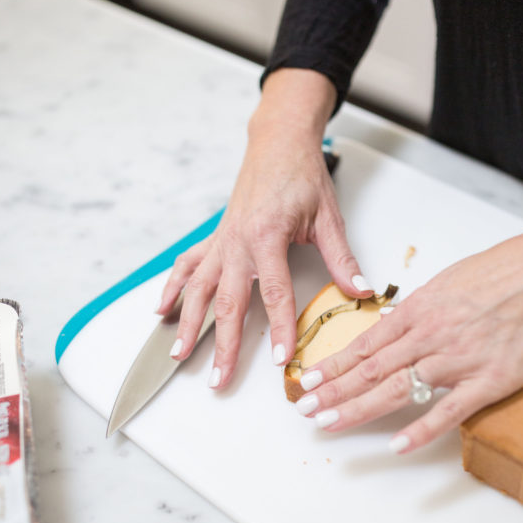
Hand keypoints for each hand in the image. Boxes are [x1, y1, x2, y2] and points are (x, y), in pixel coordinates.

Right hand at [156, 70, 370, 387]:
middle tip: (218, 378)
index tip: (278, 359)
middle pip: (228, 301)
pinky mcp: (214, 238)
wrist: (278, 143)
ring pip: (199, 289)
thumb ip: (342, 259)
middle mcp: (238, 241)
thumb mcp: (328, 217)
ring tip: (177, 355)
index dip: (277, 327)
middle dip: (221, 344)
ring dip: (187, 324)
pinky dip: (172, 288)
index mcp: (268, 236)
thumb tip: (360, 292)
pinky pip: (187, 266)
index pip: (274, 292)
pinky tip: (162, 312)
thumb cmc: (302, 176)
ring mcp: (221, 241)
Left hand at [295, 206, 522, 451]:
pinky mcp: (490, 381)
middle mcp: (431, 335)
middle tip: (304, 410)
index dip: (334, 365)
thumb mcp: (453, 280)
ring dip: (358, 409)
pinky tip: (396, 445)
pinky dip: (421, 430)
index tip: (310, 380)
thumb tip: (398, 328)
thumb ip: (423, 309)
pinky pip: (448, 410)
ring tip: (328, 425)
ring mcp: (458, 359)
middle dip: (333, 392)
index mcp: (421, 309)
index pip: (366, 344)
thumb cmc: (512, 269)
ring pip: (397, 389)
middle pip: (371, 369)